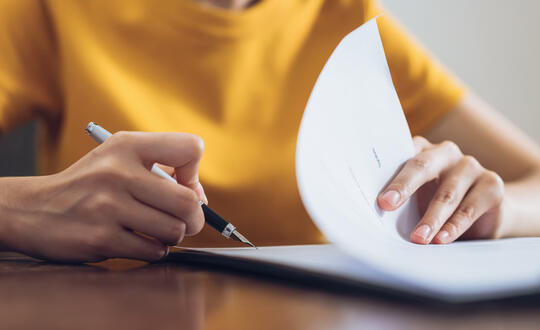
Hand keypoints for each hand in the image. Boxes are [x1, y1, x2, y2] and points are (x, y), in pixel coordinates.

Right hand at [0, 131, 206, 261]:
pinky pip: (153, 251)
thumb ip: (164, 168)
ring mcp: (108, 207)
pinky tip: (137, 242)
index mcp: (127, 146)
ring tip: (154, 230)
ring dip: (172, 236)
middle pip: (189, 202)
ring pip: (174, 230)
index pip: (191, 148)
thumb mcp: (120, 158)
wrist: (33, 209)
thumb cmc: (91, 185)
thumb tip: (201, 199)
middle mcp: (118, 172)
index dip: (194, 173)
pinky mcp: (101, 238)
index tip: (182, 185)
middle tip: (184, 221)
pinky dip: (153, 250)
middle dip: (195, 218)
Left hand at [377, 136, 504, 243]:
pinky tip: (442, 239)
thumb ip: (399, 198)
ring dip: (431, 217)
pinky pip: (470, 207)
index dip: (387, 174)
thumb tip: (374, 214)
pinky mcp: (491, 184)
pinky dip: (454, 225)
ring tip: (418, 238)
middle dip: (403, 186)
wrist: (484, 214)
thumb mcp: (415, 199)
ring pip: (447, 192)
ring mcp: (470, 166)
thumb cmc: (435, 203)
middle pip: (423, 166)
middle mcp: (445, 152)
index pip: (400, 155)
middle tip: (387, 205)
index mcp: (421, 150)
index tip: (377, 197)